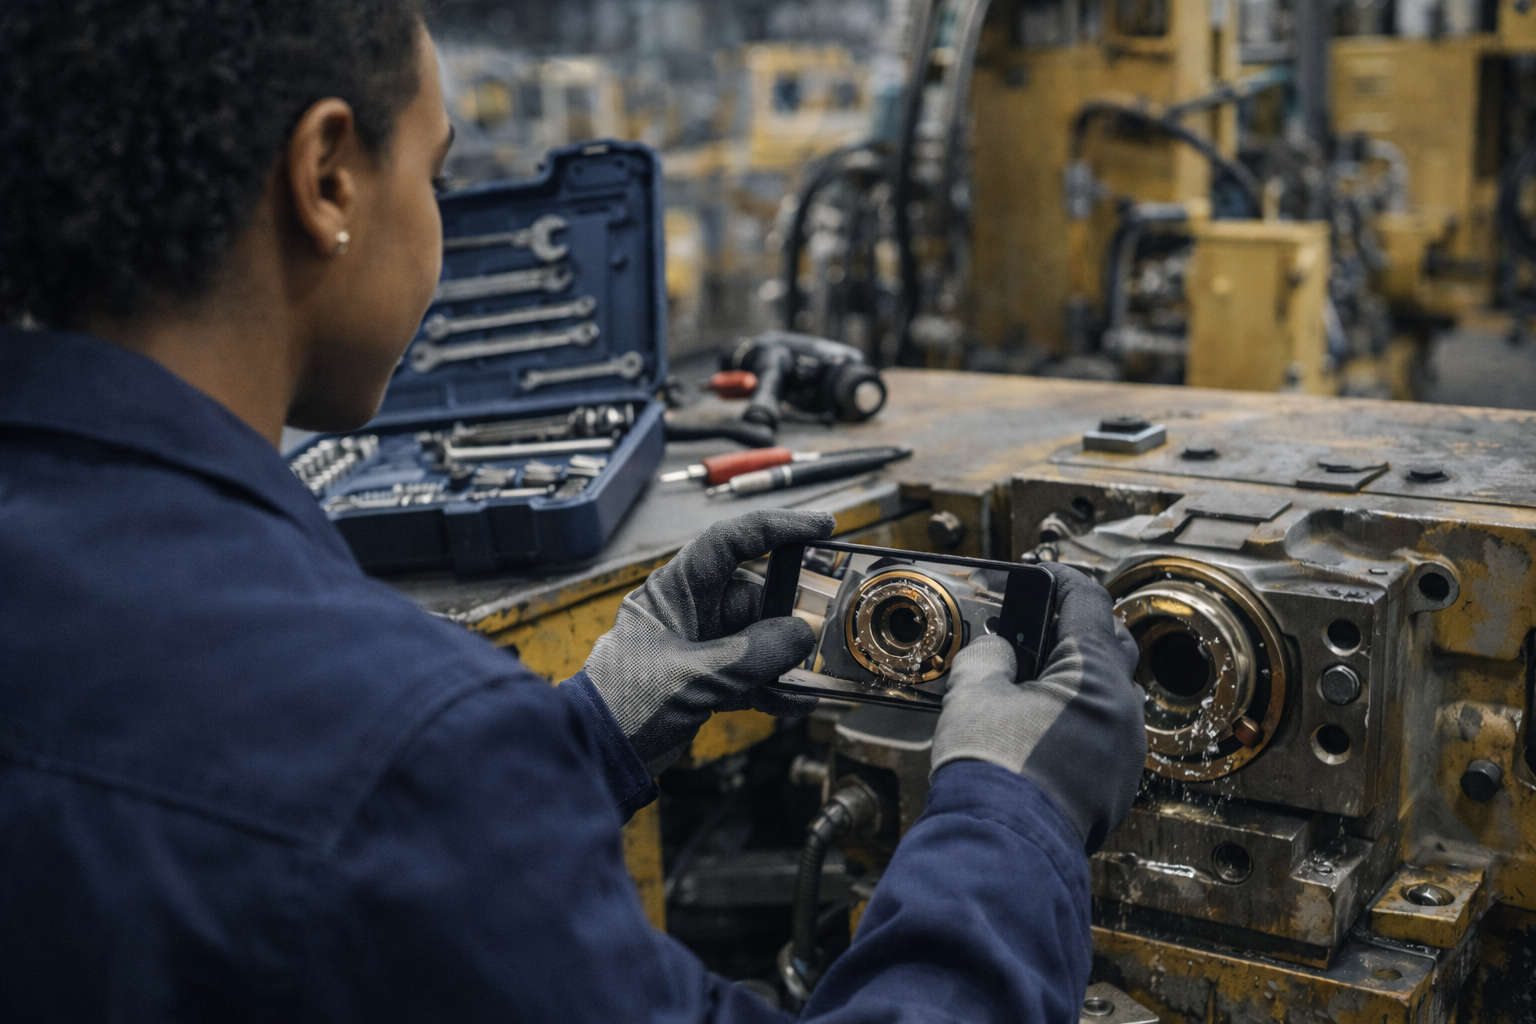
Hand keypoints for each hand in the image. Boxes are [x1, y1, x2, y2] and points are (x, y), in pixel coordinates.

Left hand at [583, 509, 834, 775]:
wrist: (600, 755)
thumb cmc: (625, 704)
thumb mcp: (692, 677)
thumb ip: (751, 656)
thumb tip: (801, 636)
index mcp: (675, 592)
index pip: (731, 542)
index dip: (777, 528)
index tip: (823, 527)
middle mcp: (689, 611)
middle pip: (754, 596)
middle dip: (788, 617)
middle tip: (817, 637)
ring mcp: (699, 645)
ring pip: (757, 636)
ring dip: (783, 659)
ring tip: (806, 681)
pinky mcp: (706, 678)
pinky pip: (751, 670)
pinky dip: (773, 685)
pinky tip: (793, 703)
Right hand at [931, 563, 1144, 850]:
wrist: (1001, 848)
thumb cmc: (991, 771)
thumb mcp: (974, 692)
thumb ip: (989, 655)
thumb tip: (999, 649)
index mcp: (1095, 676)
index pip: (1089, 601)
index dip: (1062, 578)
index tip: (1044, 572)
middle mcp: (1124, 712)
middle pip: (1112, 646)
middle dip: (1078, 630)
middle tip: (1039, 627)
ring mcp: (1126, 753)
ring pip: (1112, 696)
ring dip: (1080, 680)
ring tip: (1035, 682)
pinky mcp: (1116, 786)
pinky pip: (1106, 736)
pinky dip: (1080, 721)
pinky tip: (1042, 728)